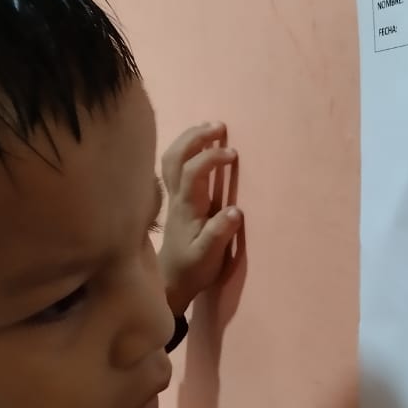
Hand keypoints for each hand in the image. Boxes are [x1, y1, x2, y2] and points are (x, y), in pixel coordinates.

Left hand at [157, 123, 240, 314]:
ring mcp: (173, 197)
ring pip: (172, 158)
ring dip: (189, 139)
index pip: (194, 171)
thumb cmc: (193, 268)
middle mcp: (177, 197)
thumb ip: (220, 233)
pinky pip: (173, 166)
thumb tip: (235, 210)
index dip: (212, 158)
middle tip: (219, 126)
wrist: (171, 281)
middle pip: (177, 156)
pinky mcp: (175, 199)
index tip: (233, 154)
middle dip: (196, 137)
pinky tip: (197, 146)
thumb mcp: (208, 256)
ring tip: (210, 128)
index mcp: (187, 207)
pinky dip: (184, 149)